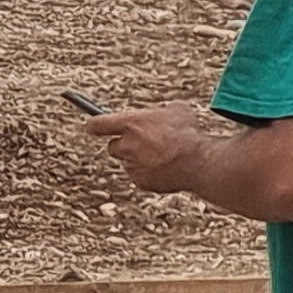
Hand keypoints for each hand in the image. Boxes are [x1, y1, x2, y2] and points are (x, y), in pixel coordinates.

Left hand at [84, 102, 215, 194]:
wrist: (199, 162)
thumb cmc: (188, 134)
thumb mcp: (177, 110)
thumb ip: (160, 112)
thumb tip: (162, 114)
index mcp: (131, 123)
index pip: (97, 124)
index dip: (94, 125)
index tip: (93, 126)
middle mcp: (127, 145)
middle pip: (113, 147)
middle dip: (125, 145)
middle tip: (143, 142)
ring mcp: (133, 166)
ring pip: (129, 163)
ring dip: (139, 160)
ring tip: (162, 156)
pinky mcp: (142, 182)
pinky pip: (141, 177)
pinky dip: (150, 174)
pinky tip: (167, 168)